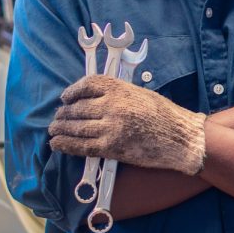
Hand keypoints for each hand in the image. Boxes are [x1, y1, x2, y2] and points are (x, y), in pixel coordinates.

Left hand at [48, 76, 205, 174]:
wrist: (179, 137)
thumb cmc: (164, 115)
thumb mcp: (141, 94)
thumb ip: (118, 94)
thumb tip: (93, 99)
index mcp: (120, 89)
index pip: (88, 84)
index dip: (72, 91)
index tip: (65, 97)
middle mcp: (112, 106)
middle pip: (78, 108)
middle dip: (64, 113)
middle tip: (57, 117)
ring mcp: (110, 127)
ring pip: (76, 127)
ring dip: (61, 129)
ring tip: (54, 130)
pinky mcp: (111, 147)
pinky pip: (81, 146)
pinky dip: (66, 145)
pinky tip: (57, 144)